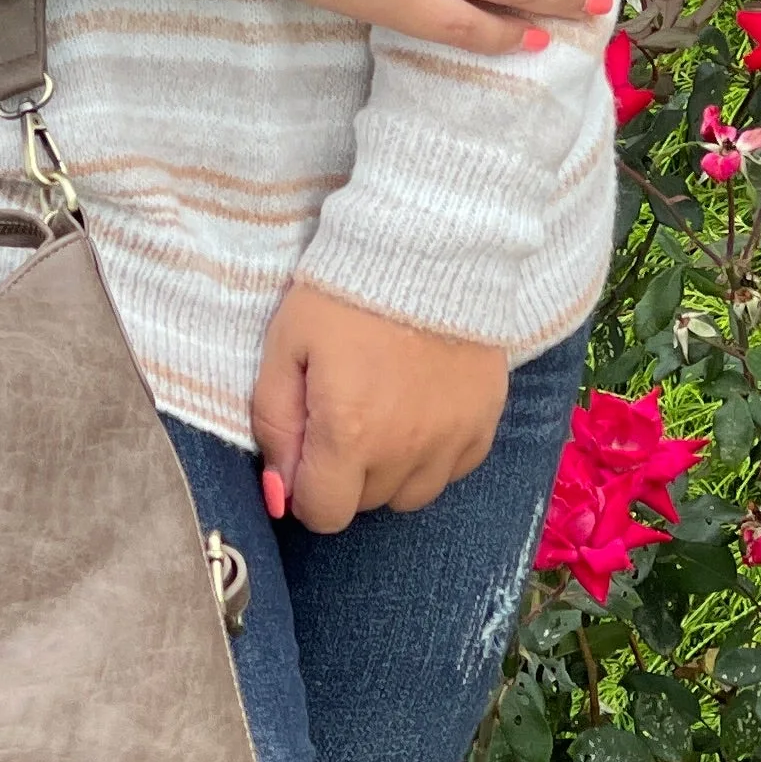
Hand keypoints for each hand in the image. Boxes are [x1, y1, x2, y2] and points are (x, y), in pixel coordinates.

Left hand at [251, 284, 511, 530]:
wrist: (428, 247)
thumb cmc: (342, 294)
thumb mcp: (286, 347)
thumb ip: (275, 423)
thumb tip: (279, 491)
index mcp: (350, 435)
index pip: (324, 514)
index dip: (306, 489)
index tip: (307, 452)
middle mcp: (405, 451)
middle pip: (365, 504)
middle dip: (345, 474)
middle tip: (342, 416)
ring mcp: (452, 440)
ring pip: (411, 496)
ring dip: (389, 471)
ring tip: (383, 416)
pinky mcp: (485, 423)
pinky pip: (452, 470)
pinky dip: (432, 455)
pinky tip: (420, 412)